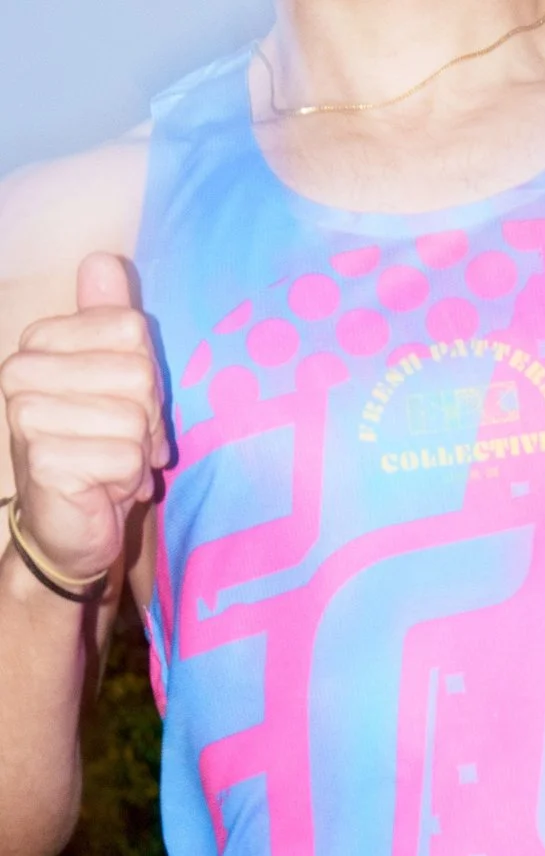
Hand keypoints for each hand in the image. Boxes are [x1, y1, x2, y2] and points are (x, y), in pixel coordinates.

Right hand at [2, 253, 167, 596]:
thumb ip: (110, 323)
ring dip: (137, 454)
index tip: (129, 411)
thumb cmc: (97, 453)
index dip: (147, 379)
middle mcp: (22, 369)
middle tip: (123, 446)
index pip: (131, 330)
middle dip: (147, 419)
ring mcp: (26, 412)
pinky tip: (105, 491)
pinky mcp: (43, 457)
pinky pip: (125, 458)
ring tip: (113, 469)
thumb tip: (105, 261)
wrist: (69, 530)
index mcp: (41, 341)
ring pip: (133, 418)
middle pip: (137, 372)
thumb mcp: (114, 382)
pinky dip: (128, 482)